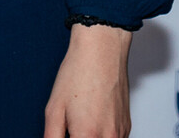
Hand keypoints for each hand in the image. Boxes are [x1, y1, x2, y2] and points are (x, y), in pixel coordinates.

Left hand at [43, 22, 131, 137]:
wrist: (102, 50)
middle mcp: (108, 137)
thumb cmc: (78, 73)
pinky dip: (101, 135)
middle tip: (70, 127)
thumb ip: (51, 136)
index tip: (64, 133)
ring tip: (80, 119)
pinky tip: (92, 118)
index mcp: (87, 135)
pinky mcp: (127, 126)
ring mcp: (120, 133)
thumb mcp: (54, 108)